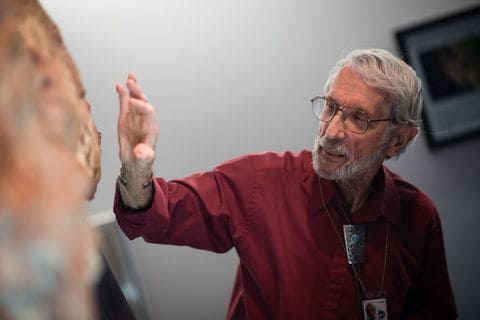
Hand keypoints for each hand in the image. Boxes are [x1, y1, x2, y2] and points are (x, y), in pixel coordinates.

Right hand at [116, 74, 158, 203]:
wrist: (134, 164)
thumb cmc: (141, 163)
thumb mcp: (143, 161)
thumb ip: (143, 156)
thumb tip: (140, 151)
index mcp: (151, 128)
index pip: (148, 112)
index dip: (141, 106)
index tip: (131, 102)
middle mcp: (144, 120)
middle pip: (144, 102)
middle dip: (138, 92)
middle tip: (131, 82)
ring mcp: (135, 118)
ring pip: (135, 100)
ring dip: (133, 88)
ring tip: (130, 77)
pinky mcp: (126, 118)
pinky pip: (125, 103)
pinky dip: (123, 94)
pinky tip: (119, 85)